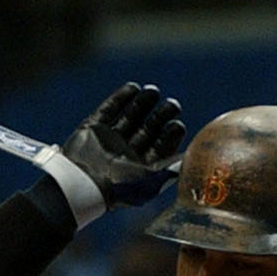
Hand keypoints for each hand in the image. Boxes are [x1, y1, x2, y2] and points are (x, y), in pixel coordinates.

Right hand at [57, 82, 185, 212]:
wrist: (84, 183)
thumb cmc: (120, 187)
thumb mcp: (152, 180)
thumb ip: (172, 167)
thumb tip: (192, 158)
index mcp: (139, 170)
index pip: (160, 148)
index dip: (170, 136)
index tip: (178, 125)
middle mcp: (125, 155)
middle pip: (147, 130)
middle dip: (160, 117)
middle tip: (173, 105)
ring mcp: (108, 140)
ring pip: (129, 117)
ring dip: (142, 104)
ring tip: (154, 91)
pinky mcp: (92, 129)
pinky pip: (108, 109)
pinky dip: (120, 98)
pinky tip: (133, 87)